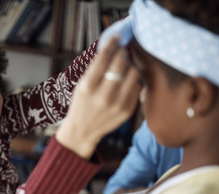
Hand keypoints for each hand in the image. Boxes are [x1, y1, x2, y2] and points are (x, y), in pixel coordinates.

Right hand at [56, 36, 141, 158]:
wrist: (82, 131)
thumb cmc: (81, 104)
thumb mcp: (81, 85)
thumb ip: (96, 68)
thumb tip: (113, 47)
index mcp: (88, 87)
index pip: (103, 58)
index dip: (112, 44)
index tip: (117, 37)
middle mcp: (103, 96)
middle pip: (121, 63)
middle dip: (122, 54)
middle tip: (120, 53)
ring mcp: (117, 105)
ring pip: (133, 74)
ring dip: (130, 67)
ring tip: (123, 69)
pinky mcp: (127, 111)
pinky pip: (137, 87)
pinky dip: (133, 82)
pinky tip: (126, 83)